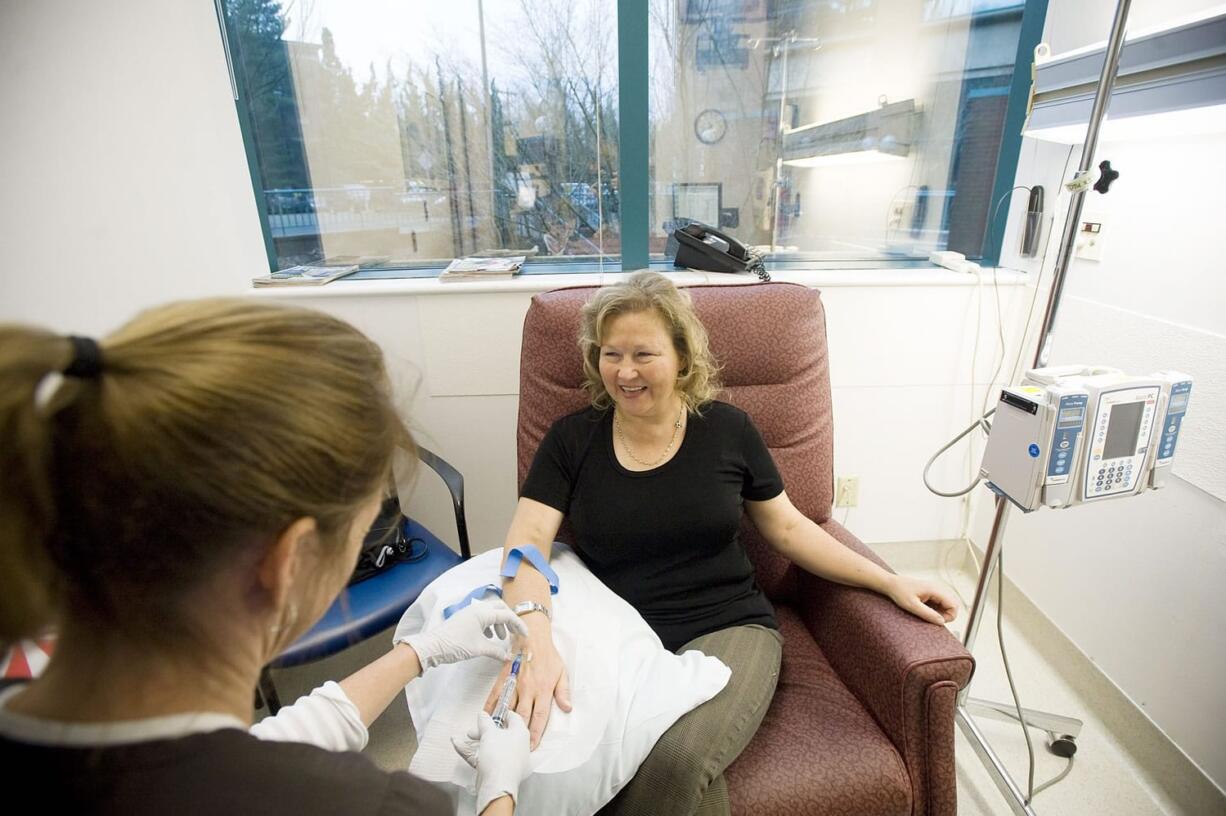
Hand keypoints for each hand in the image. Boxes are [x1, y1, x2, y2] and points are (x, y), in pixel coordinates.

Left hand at [399, 599, 528, 670]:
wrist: (433, 646)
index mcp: (483, 612)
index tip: (525, 635)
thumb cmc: (457, 645)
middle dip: (509, 620)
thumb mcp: (479, 649)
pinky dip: (489, 625)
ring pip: (490, 612)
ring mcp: (470, 612)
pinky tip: (487, 637)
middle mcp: (477, 608)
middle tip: (514, 633)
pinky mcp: (464, 618)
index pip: (507, 615)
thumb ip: (496, 651)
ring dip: (498, 623)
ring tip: (500, 638)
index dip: (518, 625)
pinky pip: (482, 617)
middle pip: (500, 608)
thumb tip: (508, 657)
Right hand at [452, 711, 531, 812]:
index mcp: (521, 733)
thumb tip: (483, 715)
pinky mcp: (501, 771)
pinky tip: (458, 746)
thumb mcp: (489, 733)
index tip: (492, 713)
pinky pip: (487, 758)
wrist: (497, 785)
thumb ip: (485, 721)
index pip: (514, 718)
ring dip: (476, 742)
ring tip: (461, 739)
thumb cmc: (499, 757)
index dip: (502, 714)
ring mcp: (511, 760)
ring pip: (492, 747)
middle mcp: (519, 746)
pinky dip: (474, 753)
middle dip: (483, 731)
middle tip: (473, 731)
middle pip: (501, 734)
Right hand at [483, 618, 570, 749]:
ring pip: (506, 709)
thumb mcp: (562, 672)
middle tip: (515, 749)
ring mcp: (513, 684)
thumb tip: (567, 708)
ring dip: (502, 725)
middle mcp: (527, 689)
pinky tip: (486, 719)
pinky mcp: (502, 679)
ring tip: (498, 739)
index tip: (532, 746)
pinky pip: (494, 696)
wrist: (531, 636)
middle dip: (519, 735)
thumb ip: (563, 691)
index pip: (539, 716)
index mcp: (543, 689)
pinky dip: (489, 708)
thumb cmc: (548, 655)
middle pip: (521, 717)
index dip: (535, 733)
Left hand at [886, 575, 958, 624]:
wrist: (891, 584)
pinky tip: (924, 610)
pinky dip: (935, 609)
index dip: (949, 616)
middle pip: (952, 605)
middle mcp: (938, 588)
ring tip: (925, 613)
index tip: (938, 621)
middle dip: (945, 615)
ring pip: (946, 605)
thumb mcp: (912, 606)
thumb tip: (941, 622)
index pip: (954, 605)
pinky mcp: (931, 593)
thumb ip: (927, 614)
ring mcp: (935, 590)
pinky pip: (939, 603)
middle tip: (931, 619)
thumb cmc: (899, 592)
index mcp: (935, 590)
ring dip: (940, 613)